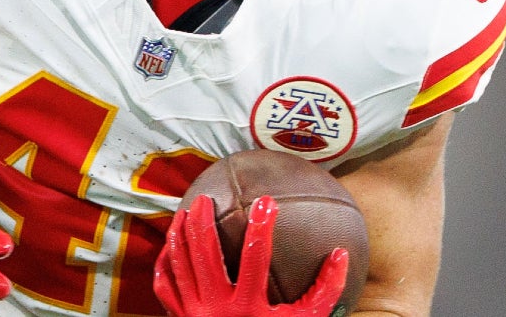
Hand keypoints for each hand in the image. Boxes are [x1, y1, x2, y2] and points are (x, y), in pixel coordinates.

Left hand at [154, 194, 349, 316]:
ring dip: (180, 235)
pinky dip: (165, 264)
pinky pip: (165, 287)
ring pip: (180, 265)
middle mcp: (217, 308)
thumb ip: (324, 291)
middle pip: (205, 253)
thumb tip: (340, 254)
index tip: (267, 201)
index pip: (255, 256)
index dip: (261, 226)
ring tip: (185, 211)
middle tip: (205, 199)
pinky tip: (170, 246)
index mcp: (249, 306)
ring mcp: (194, 314)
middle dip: (202, 221)